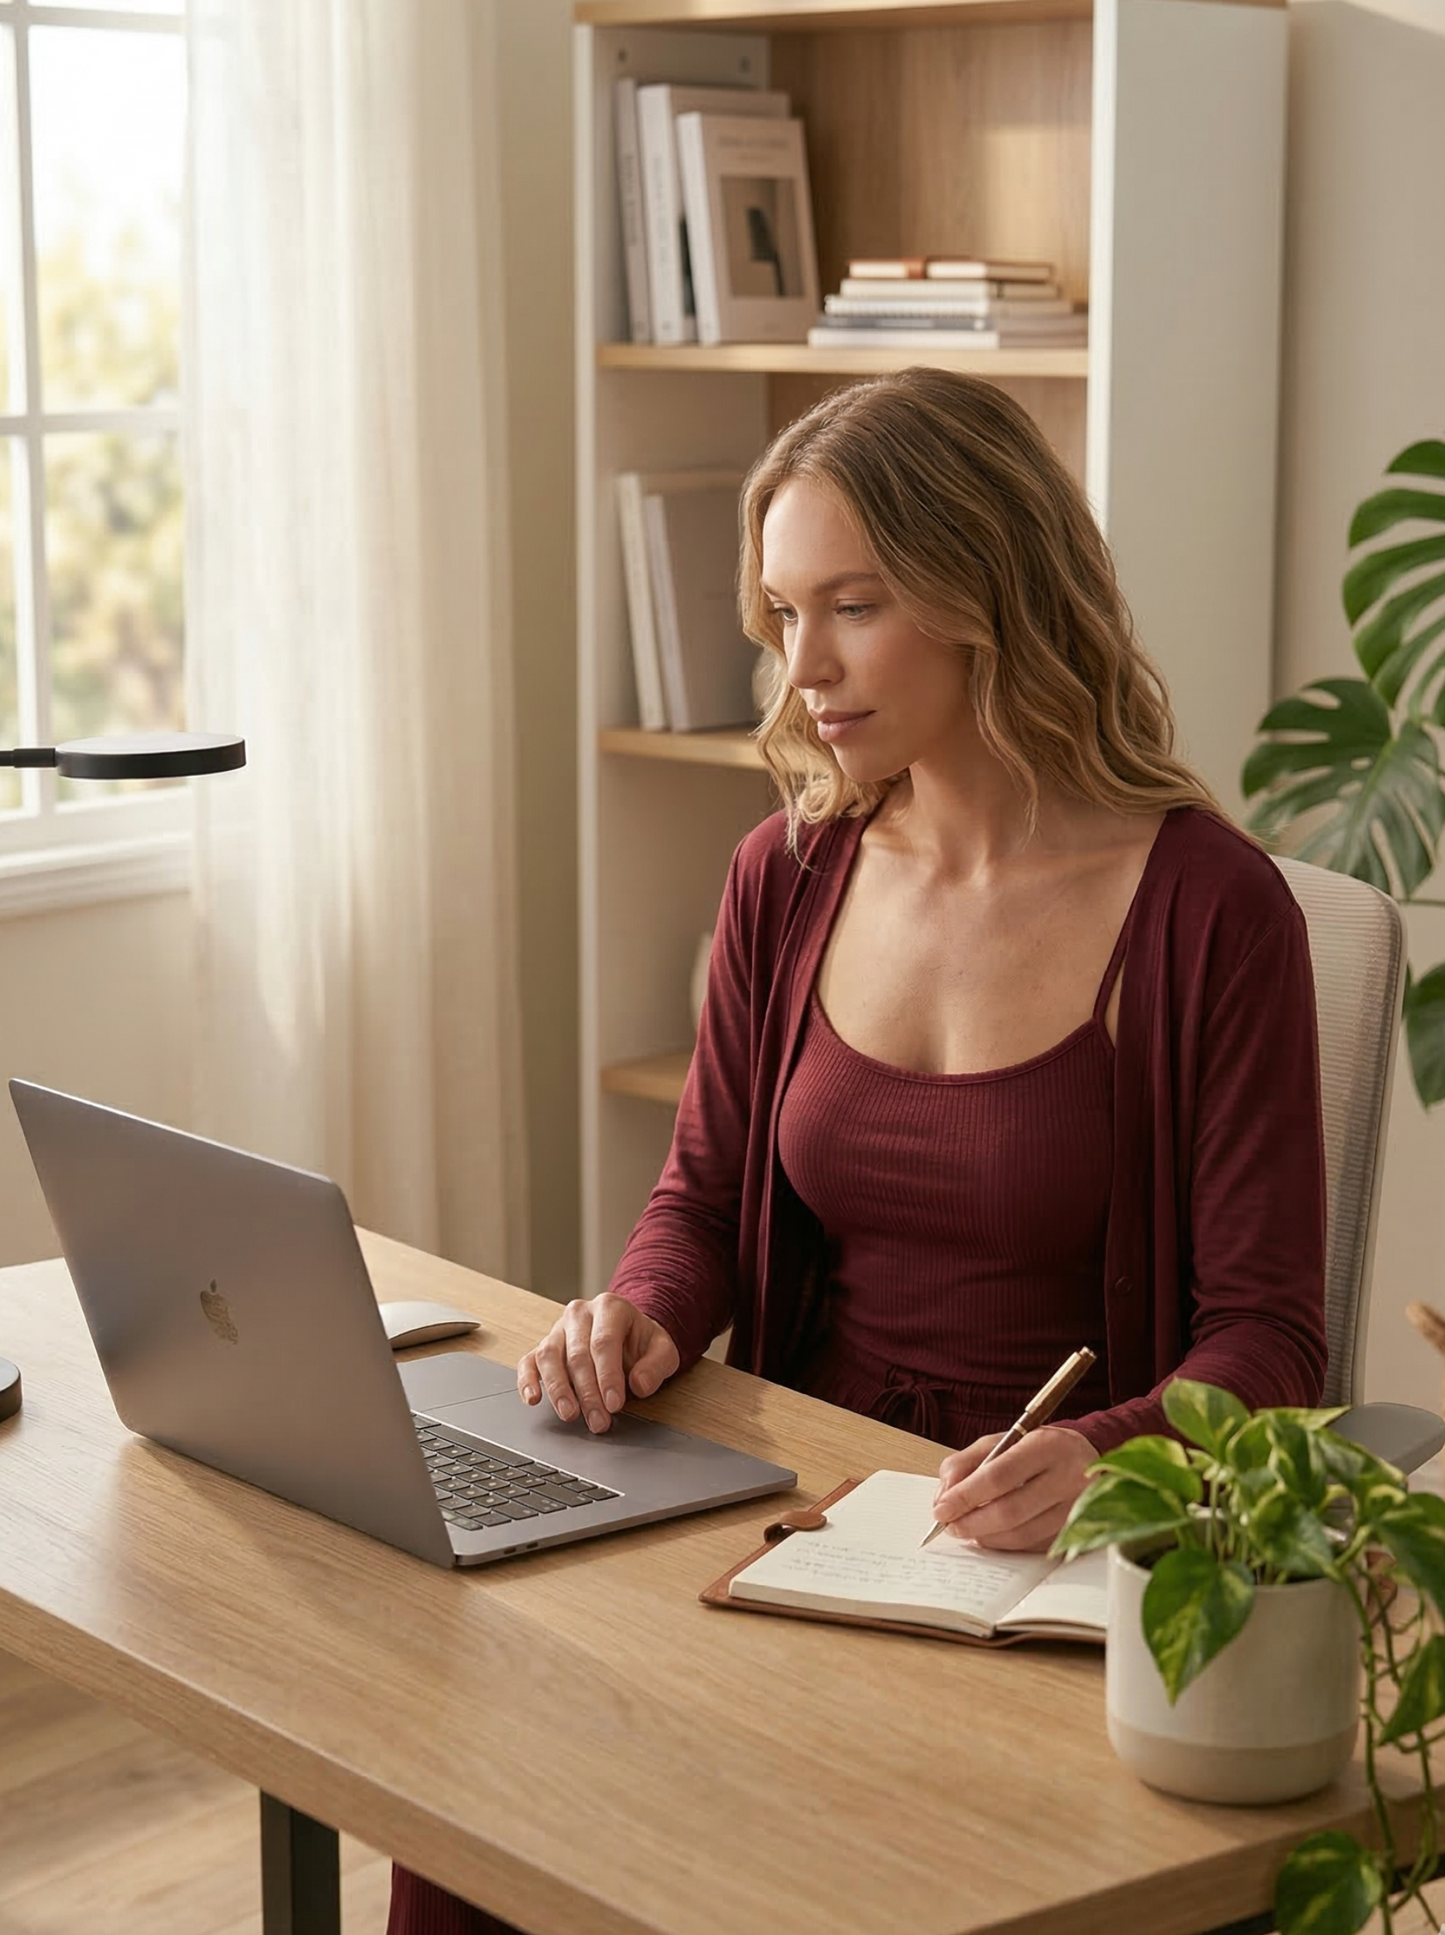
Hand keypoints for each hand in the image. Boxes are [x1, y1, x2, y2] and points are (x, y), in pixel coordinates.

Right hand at [517, 1294, 680, 1434]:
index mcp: (610, 1307)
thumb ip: (656, 1366)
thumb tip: (640, 1384)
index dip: (608, 1376)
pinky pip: (528, 1361)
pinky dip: (527, 1381)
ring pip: (549, 1356)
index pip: (604, 1342)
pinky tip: (533, 1399)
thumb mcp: (663, 1350)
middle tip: (599, 1421)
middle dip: (588, 1393)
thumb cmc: (642, 1343)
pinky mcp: (543, 1346)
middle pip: (577, 1354)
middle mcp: (580, 1314)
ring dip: (558, 1389)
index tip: (615, 1404)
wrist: (627, 1334)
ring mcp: (558, 1329)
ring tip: (569, 1414)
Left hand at [930, 1426, 1096, 1552]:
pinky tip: (992, 1535)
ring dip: (986, 1537)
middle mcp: (1067, 1477)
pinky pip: (1033, 1546)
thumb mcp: (1001, 1441)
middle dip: (971, 1522)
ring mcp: (1076, 1509)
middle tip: (949, 1525)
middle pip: (1010, 1511)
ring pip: (1022, 1535)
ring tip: (967, 1529)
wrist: (1089, 1458)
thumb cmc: (1037, 1449)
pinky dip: (1005, 1544)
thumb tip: (944, 1496)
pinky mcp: (1077, 1532)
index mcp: (1045, 1446)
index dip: (965, 1496)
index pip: (998, 1476)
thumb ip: (966, 1462)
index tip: (941, 1509)